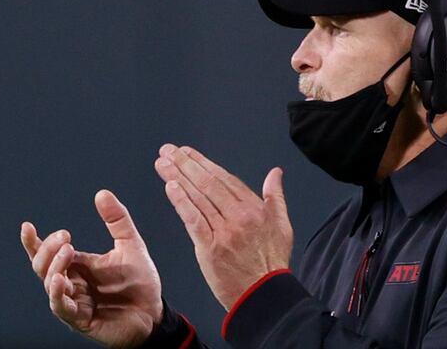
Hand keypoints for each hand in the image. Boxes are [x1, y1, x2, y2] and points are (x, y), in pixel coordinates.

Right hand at [20, 190, 162, 348]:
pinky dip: (57, 294)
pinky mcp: (80, 320)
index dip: (34, 242)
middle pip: (43, 266)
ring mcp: (74, 303)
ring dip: (54, 267)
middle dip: (48, 250)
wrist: (154, 313)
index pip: (48, 253)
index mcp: (79, 267)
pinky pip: (61, 308)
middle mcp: (72, 284)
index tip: (27, 226)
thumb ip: (117, 220)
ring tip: (67, 251)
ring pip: (49, 285)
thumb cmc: (140, 283)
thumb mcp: (130, 245)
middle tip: (65, 237)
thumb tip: (102, 193)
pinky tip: (60, 280)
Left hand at [154, 144, 293, 310]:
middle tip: (168, 151)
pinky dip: (181, 202)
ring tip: (163, 163)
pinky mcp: (211, 248)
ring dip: (178, 177)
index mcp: (255, 208)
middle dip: (186, 164)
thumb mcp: (282, 225)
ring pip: (198, 198)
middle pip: (208, 183)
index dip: (204, 163)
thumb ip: (276, 196)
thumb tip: (275, 173)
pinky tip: (170, 187)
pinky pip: (193, 220)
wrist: (265, 295)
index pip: (225, 179)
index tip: (189, 153)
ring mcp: (224, 231)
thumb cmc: (272, 263)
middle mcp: (240, 216)